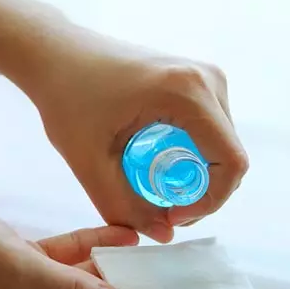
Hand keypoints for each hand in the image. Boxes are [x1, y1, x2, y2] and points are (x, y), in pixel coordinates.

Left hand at [29, 31, 247, 242]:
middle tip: (166, 210)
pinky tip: (166, 165)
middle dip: (206, 194)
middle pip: (232, 156)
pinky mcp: (202, 81)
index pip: (231, 161)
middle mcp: (209, 80)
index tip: (172, 214)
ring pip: (226, 146)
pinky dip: (199, 157)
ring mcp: (209, 78)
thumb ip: (124, 206)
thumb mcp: (89, 161)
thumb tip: (164, 235)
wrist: (57, 53)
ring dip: (203, 177)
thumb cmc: (66, 97)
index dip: (211, 200)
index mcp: (188, 93)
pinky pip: (216, 131)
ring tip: (163, 189)